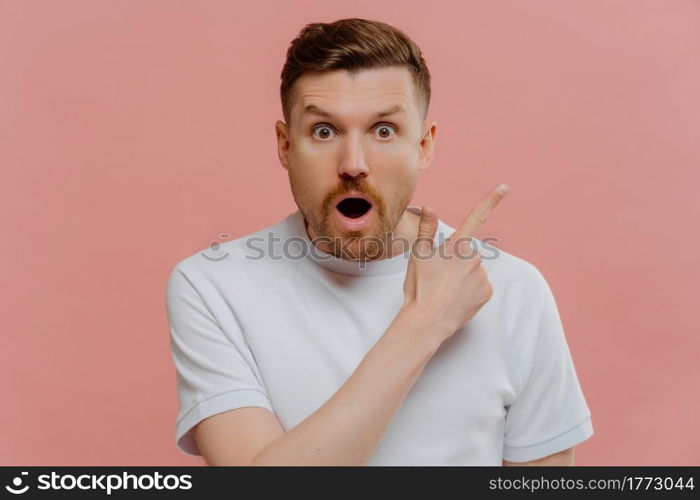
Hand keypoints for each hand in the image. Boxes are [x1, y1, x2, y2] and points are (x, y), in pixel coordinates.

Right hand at [401, 183, 508, 341]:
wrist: (427, 321)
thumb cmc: (419, 287)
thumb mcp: (418, 255)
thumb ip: (426, 229)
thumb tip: (431, 206)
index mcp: (457, 245)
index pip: (476, 216)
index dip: (491, 200)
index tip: (504, 187)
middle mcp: (474, 258)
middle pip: (467, 252)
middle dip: (456, 260)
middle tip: (437, 276)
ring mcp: (483, 276)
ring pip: (473, 269)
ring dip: (462, 276)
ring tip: (444, 289)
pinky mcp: (487, 292)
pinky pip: (480, 285)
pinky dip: (469, 289)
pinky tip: (455, 298)